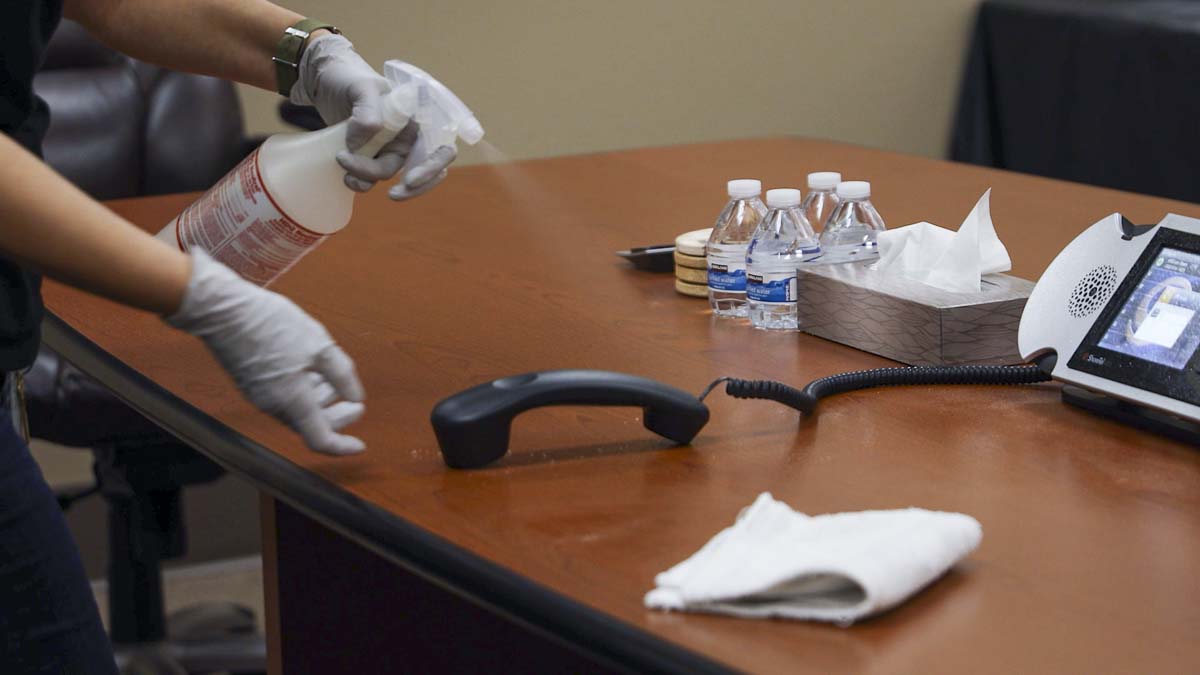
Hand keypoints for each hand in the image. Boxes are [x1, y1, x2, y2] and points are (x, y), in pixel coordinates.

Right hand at [165, 251, 366, 454]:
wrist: (222, 309)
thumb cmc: (272, 325)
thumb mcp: (319, 346)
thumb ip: (342, 375)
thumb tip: (355, 398)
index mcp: (293, 401)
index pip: (320, 439)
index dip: (342, 445)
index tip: (360, 445)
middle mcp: (273, 405)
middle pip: (310, 425)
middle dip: (337, 418)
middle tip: (356, 404)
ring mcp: (259, 394)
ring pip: (297, 409)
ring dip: (320, 401)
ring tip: (336, 382)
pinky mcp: (251, 382)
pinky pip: (283, 397)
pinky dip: (303, 391)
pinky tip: (312, 370)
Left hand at [290, 34, 455, 199]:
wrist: (325, 81)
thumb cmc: (350, 77)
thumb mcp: (361, 86)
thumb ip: (369, 108)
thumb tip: (369, 136)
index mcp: (417, 119)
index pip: (442, 149)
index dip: (432, 168)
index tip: (409, 179)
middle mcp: (407, 137)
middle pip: (419, 170)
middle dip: (408, 187)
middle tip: (391, 194)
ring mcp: (388, 149)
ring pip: (388, 174)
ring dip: (369, 179)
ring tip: (344, 169)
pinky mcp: (369, 158)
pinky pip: (370, 179)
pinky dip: (360, 182)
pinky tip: (346, 176)